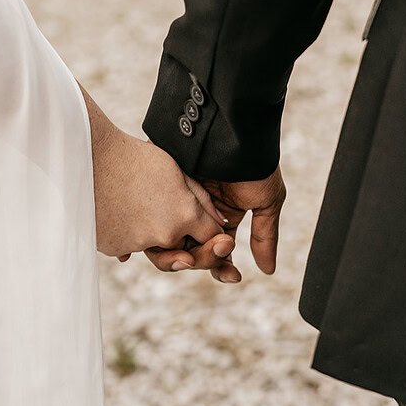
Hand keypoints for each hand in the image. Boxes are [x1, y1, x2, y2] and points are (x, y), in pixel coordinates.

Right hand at [78, 82, 227, 258]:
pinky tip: (119, 206)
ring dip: (152, 233)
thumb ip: (201, 200)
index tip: (201, 221)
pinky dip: (128, 232)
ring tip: (137, 200)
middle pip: (184, 249)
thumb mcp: (177, 171)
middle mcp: (165, 235)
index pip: (211, 236)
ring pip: (155, 248)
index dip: (210, 232)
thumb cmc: (135, 157)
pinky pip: (129, 247)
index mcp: (185, 214)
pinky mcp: (114, 248)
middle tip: (164, 208)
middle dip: (183, 237)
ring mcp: (138, 244)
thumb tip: (220, 224)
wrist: (90, 156)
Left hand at [144, 166, 286, 282]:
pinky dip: (140, 239)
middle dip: (205, 258)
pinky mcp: (153, 190)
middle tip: (217, 251)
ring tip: (189, 255)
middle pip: (190, 250)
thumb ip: (265, 236)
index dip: (223, 267)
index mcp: (220, 214)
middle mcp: (194, 210)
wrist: (232, 128)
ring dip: (177, 254)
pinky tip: (137, 252)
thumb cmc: (253, 161)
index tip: (234, 277)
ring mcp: (172, 201)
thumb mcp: (266, 200)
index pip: (215, 250)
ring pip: (166, 242)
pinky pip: (141, 221)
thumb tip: (268, 271)